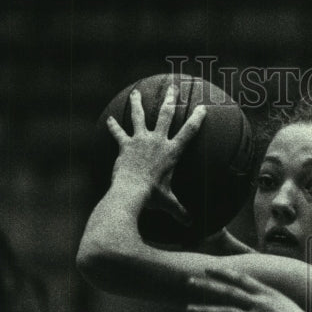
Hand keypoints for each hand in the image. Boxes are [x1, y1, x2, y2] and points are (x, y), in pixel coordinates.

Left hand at [106, 85, 204, 224]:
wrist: (131, 191)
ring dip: (138, 103)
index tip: (202, 107)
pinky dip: (113, 127)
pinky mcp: (125, 145)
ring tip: (137, 93)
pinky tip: (109, 119)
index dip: (197, 119)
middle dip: (171, 99)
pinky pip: (118, 133)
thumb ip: (180, 211)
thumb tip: (190, 224)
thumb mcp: (169, 204)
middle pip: (166, 115)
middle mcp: (157, 141)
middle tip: (174, 87)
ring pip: (139, 116)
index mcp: (172, 152)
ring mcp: (140, 141)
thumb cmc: (152, 197)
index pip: (189, 132)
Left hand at [186, 267, 311, 311]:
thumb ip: (269, 304)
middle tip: (189, 280)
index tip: (209, 268)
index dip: (224, 273)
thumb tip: (257, 304)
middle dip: (207, 285)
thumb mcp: (286, 308)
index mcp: (269, 295)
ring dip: (205, 310)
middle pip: (229, 291)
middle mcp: (262, 304)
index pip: (242, 280)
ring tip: (187, 309)